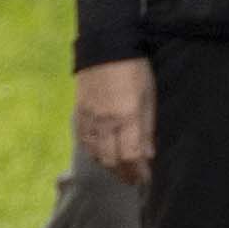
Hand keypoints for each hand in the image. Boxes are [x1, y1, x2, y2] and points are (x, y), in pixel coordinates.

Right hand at [72, 55, 155, 185]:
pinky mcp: (79, 114)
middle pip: (112, 160)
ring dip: (109, 166)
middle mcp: (106, 122)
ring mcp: (89, 119)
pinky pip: (84, 142)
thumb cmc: (134, 70)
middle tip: (133, 179)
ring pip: (96, 154)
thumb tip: (148, 154)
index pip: (132, 156)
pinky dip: (93, 153)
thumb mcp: (149, 96)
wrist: (105, 47)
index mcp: (127, 117)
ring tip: (119, 170)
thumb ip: (147, 127)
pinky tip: (101, 155)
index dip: (139, 171)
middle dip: (124, 174)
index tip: (146, 178)